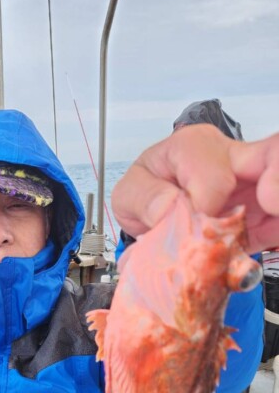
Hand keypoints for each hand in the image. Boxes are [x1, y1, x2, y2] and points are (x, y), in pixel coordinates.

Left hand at [112, 124, 278, 252]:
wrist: (154, 214)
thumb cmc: (146, 195)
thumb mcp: (128, 194)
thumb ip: (143, 198)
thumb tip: (167, 208)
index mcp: (193, 148)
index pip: (214, 174)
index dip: (207, 203)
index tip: (197, 223)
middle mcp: (229, 158)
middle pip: (270, 152)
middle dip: (275, 177)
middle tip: (271, 204)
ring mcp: (252, 183)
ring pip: (277, 180)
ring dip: (276, 211)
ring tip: (269, 228)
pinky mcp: (261, 211)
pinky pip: (276, 220)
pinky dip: (273, 232)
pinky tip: (254, 244)